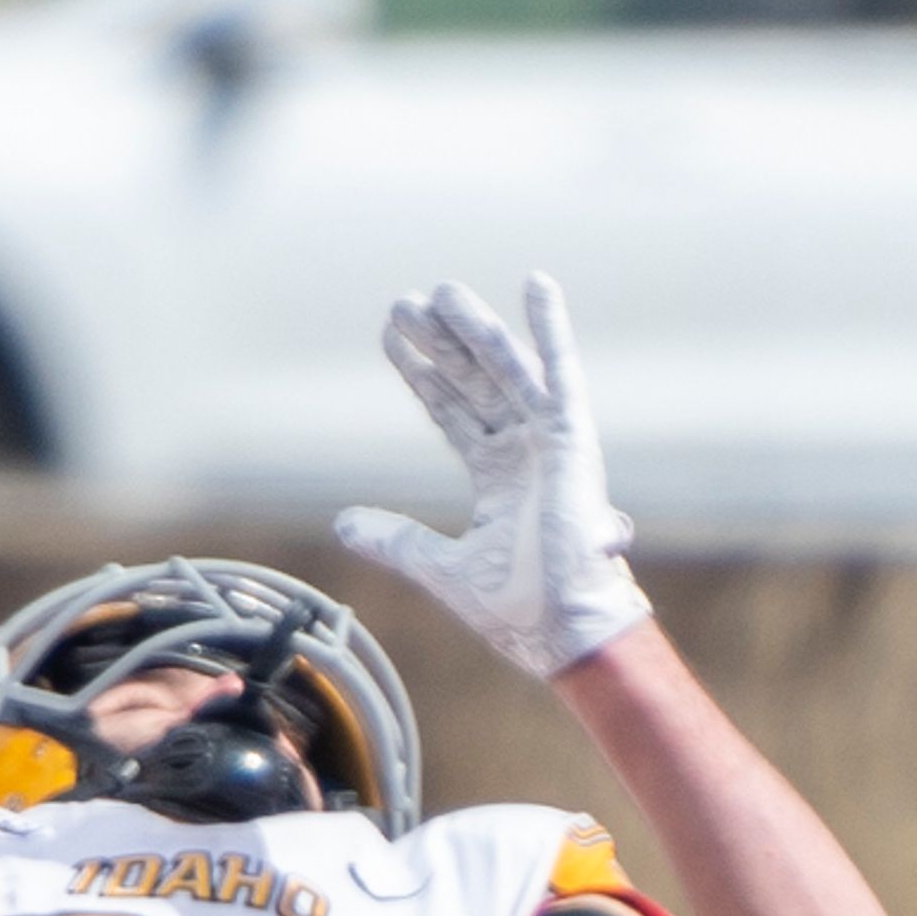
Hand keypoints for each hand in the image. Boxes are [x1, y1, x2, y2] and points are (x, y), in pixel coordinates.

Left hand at [336, 273, 652, 684]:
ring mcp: (549, 443)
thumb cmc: (515, 609)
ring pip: (505, 371)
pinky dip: (552, 329)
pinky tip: (537, 285)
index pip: (452, 412)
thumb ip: (394, 539)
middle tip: (404, 304)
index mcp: (499, 479)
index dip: (422, 375)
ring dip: (475, 330)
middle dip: (440, 344)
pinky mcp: (573, 440)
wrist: (562, 630)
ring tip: (439, 292)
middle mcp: (525, 453)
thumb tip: (343, 524)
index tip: (392, 338)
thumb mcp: (437, 567)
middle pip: (473, 382)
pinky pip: (562, 374)